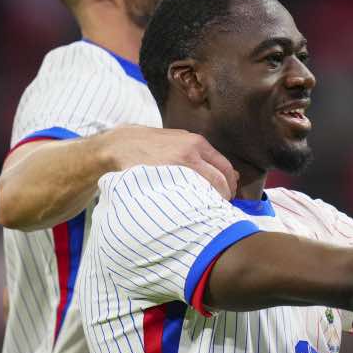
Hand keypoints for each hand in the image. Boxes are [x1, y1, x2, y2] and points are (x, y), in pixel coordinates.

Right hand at [102, 126, 237, 198]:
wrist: (120, 145)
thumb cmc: (151, 145)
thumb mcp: (178, 141)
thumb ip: (202, 155)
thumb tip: (232, 175)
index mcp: (197, 143)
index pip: (225, 168)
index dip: (230, 185)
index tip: (227, 196)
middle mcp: (191, 153)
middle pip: (220, 181)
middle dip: (224, 197)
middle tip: (220, 208)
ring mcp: (178, 167)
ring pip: (206, 191)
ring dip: (210, 203)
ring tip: (206, 212)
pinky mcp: (164, 179)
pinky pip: (187, 197)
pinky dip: (193, 205)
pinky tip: (191, 211)